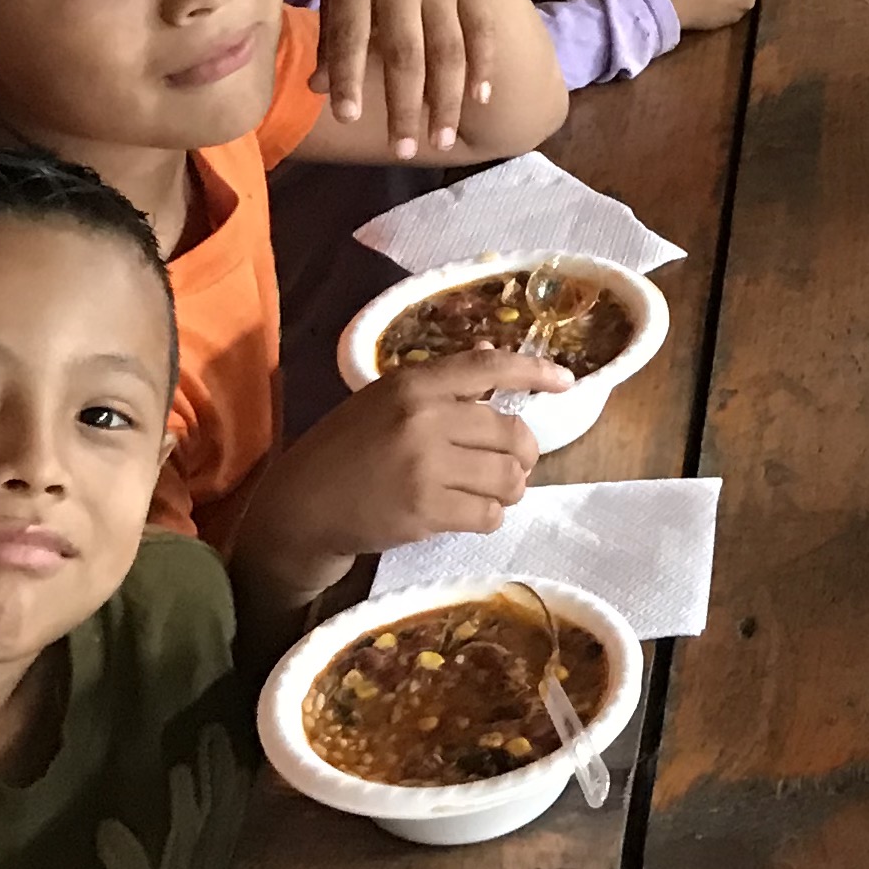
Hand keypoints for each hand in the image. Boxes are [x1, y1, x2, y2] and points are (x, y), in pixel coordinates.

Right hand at [232, 347, 571, 607]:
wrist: (301, 505)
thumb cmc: (347, 448)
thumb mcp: (385, 399)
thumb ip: (441, 382)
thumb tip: (496, 351)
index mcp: (414, 383)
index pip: (490, 366)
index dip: (535, 371)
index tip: (566, 381)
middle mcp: (424, 419)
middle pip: (512, 432)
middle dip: (524, 453)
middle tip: (514, 464)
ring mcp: (425, 467)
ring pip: (508, 477)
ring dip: (511, 488)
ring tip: (495, 490)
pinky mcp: (425, 511)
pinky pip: (488, 514)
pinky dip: (491, 516)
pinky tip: (474, 512)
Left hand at [313, 0, 523, 156]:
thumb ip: (331, 34)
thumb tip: (318, 88)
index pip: (350, 34)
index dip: (348, 75)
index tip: (348, 118)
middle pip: (404, 51)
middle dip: (405, 105)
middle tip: (403, 151)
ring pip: (447, 47)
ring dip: (446, 99)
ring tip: (442, 141)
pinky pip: (481, 28)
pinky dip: (482, 66)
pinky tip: (478, 101)